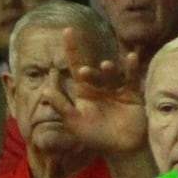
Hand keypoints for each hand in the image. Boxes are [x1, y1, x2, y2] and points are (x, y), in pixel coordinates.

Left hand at [54, 30, 147, 156]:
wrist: (122, 148)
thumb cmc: (96, 137)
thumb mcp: (75, 123)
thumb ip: (62, 107)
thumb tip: (46, 91)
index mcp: (83, 92)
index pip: (75, 66)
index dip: (71, 49)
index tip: (67, 30)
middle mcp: (99, 86)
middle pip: (92, 71)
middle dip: (88, 70)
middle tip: (83, 73)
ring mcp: (116, 88)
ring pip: (110, 74)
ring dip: (108, 71)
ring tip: (105, 68)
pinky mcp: (131, 92)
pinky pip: (130, 77)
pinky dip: (131, 67)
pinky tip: (131, 57)